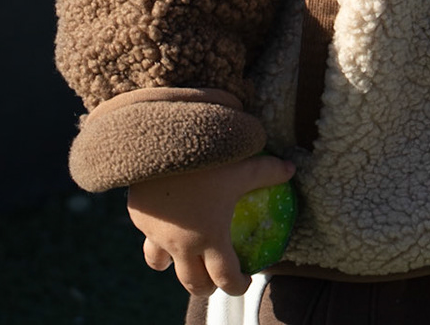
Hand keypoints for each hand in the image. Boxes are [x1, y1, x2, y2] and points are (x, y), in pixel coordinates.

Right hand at [127, 154, 295, 296]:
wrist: (159, 141)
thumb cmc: (206, 157)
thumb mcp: (241, 165)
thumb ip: (266, 170)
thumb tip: (291, 169)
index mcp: (209, 237)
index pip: (225, 278)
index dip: (238, 286)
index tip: (245, 280)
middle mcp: (180, 243)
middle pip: (192, 282)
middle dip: (205, 287)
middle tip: (214, 279)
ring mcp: (156, 232)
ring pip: (159, 262)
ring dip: (173, 265)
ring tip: (181, 256)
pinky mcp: (138, 216)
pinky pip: (147, 232)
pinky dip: (157, 231)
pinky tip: (164, 216)